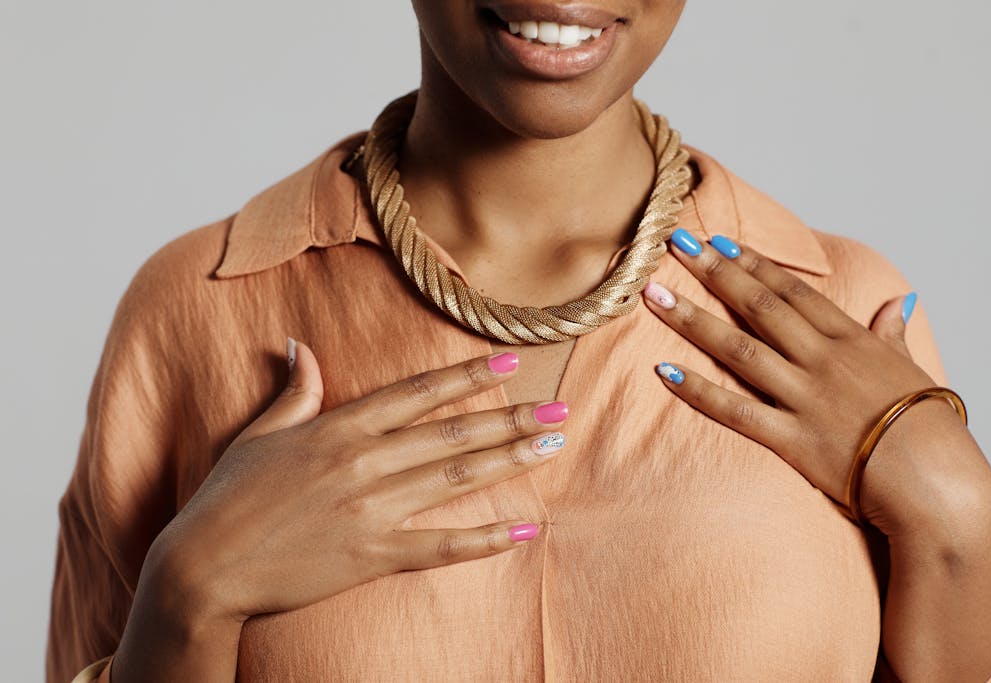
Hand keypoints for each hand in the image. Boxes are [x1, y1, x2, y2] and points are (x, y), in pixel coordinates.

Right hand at [144, 342, 566, 623]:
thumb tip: (302, 348)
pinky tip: (526, 528)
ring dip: (510, 460)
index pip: (417, 394)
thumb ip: (295, 392)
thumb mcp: (260, 434)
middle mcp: (363, 462)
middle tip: (558, 409)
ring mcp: (371, 510)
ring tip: (552, 445)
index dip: (467, 377)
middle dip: (511, 419)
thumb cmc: (227, 497)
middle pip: (452, 433)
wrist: (203, 567)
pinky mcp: (372, 555)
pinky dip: (487, 537)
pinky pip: (441, 545)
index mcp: (338, 428)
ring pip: (455, 478)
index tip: (510, 363)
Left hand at [642, 230, 990, 536]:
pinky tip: (664, 371)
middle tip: (677, 245)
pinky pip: (735, 410)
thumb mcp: (911, 367)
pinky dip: (698, 391)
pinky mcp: (792, 439)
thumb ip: (892, 332)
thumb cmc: (928, 426)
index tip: (720, 241)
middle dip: (715, 273)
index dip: (753, 264)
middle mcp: (822, 361)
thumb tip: (897, 302)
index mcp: (850, 340)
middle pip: (759, 307)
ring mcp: (805, 398)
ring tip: (655, 296)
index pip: (792, 292)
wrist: (938, 483)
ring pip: (738, 349)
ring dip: (693, 320)